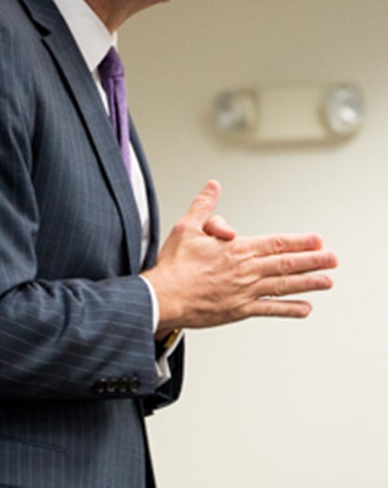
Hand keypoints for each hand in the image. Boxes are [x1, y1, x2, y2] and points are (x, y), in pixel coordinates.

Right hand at [141, 180, 337, 336]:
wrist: (165, 296)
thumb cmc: (174, 264)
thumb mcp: (187, 227)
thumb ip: (204, 206)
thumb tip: (212, 186)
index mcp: (236, 249)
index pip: (275, 242)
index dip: (298, 241)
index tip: (316, 240)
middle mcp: (246, 270)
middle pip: (286, 264)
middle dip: (312, 261)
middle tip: (332, 259)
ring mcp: (245, 292)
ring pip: (284, 286)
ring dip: (308, 283)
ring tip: (326, 281)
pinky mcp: (239, 310)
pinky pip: (270, 309)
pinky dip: (289, 309)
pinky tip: (304, 308)